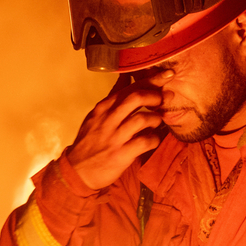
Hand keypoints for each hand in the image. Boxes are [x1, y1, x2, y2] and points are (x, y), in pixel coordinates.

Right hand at [67, 70, 173, 189]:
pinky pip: (145, 142)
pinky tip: (153, 139)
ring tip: (157, 122)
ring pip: (143, 119)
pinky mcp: (121, 154)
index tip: (167, 74)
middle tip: (165, 99)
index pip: (129, 87)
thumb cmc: (90, 142)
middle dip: (155, 95)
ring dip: (156, 118)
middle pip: (136, 98)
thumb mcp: (96, 116)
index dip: (151, 79)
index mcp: (103, 108)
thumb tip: (126, 77)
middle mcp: (108, 119)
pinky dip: (154, 139)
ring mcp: (115, 137)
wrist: (77, 171)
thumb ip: (113, 98)